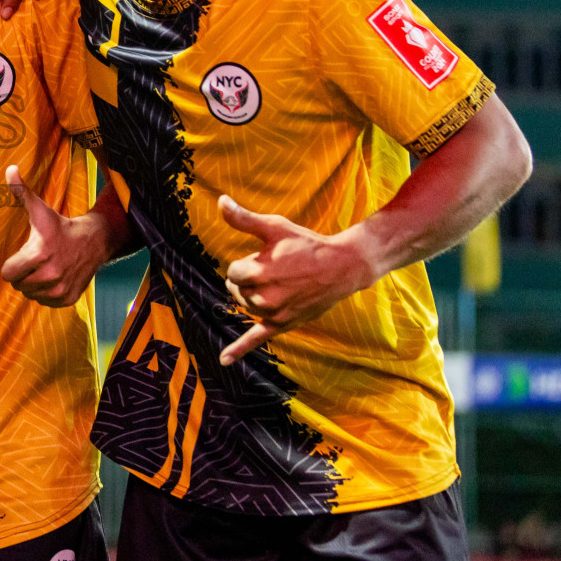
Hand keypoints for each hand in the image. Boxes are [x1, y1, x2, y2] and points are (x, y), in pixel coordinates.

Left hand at [0, 165, 113, 307]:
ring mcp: (60, 290)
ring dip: (34, 284)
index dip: (12, 265)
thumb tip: (9, 169)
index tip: (22, 255)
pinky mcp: (68, 299)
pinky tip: (55, 277)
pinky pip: (44, 303)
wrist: (95, 241)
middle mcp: (50, 275)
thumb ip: (21, 191)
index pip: (7, 273)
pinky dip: (46, 293)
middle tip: (36, 260)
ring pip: (30, 295)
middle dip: (23, 274)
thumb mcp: (40, 210)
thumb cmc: (61, 225)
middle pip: (18, 285)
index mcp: (39, 254)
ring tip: (46, 267)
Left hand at [218, 195, 379, 365]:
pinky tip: (224, 360)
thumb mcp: (274, 227)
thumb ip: (243, 219)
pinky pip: (257, 338)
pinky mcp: (283, 324)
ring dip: (253, 296)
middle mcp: (263, 297)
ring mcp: (274, 313)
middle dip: (248, 279)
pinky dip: (239, 348)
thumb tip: (220, 201)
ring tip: (277, 283)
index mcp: (257, 272)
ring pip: (246, 306)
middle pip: (236, 290)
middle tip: (274, 269)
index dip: (247, 263)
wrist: (341, 267)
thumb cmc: (306, 244)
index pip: (232, 271)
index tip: (267, 258)